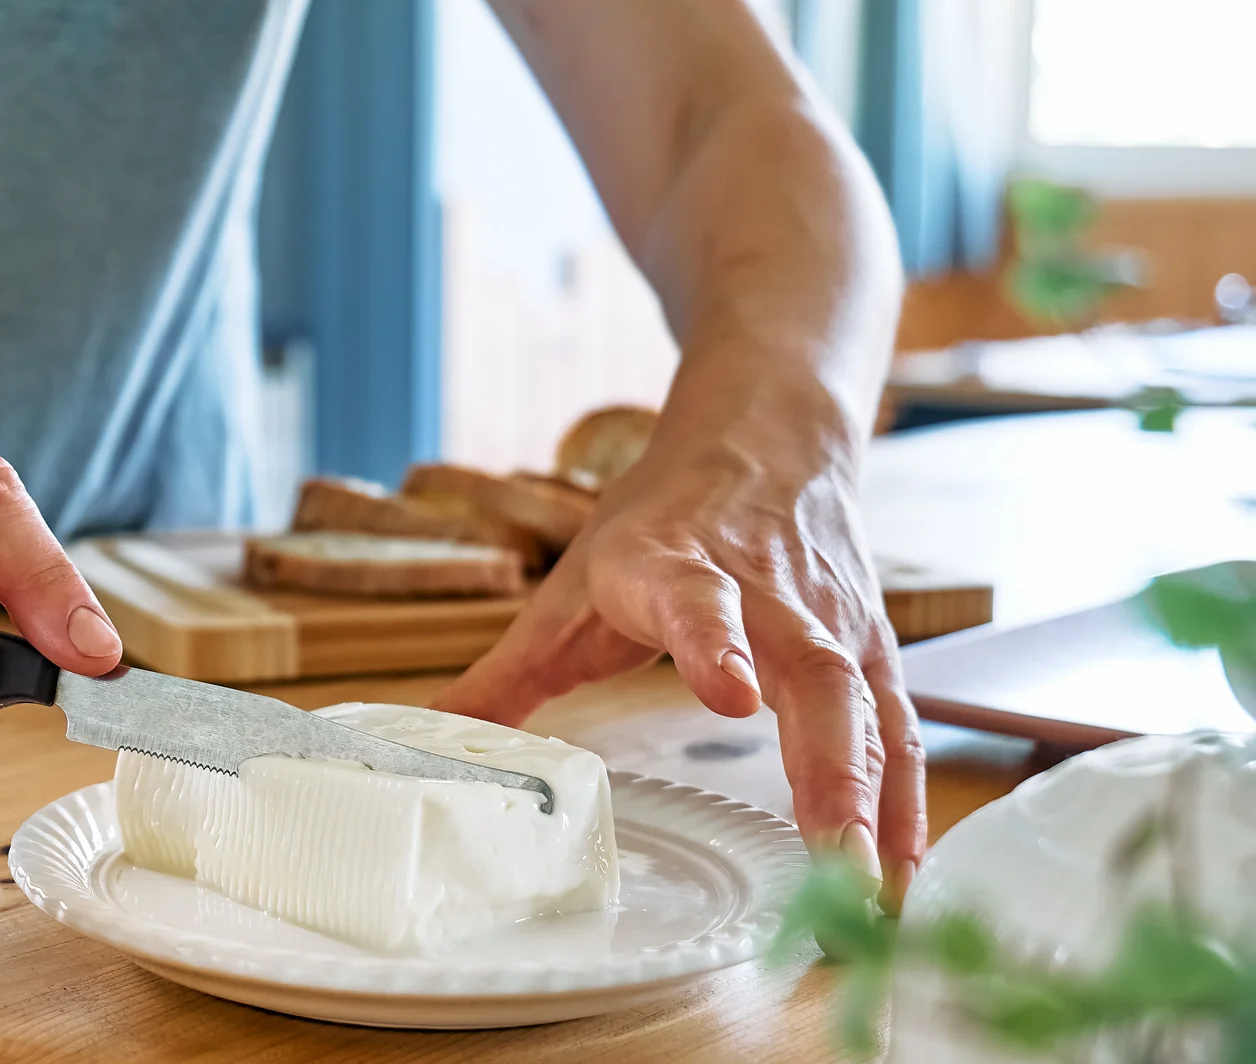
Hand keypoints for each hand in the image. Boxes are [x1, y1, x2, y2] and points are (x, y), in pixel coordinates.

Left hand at [434, 418, 924, 911]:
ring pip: (868, 707)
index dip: (714, 642)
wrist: (763, 438)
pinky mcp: (871, 646)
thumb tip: (429, 737)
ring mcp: (831, 620)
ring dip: (877, 803)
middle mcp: (767, 592)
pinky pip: (898, 727)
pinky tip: (902, 871)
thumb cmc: (661, 517)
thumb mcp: (570, 585)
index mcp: (673, 566)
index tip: (730, 691)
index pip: (697, 600)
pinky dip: (906, 800)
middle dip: (829, 770)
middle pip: (812, 673)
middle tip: (833, 860)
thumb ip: (507, 674)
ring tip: (872, 897)